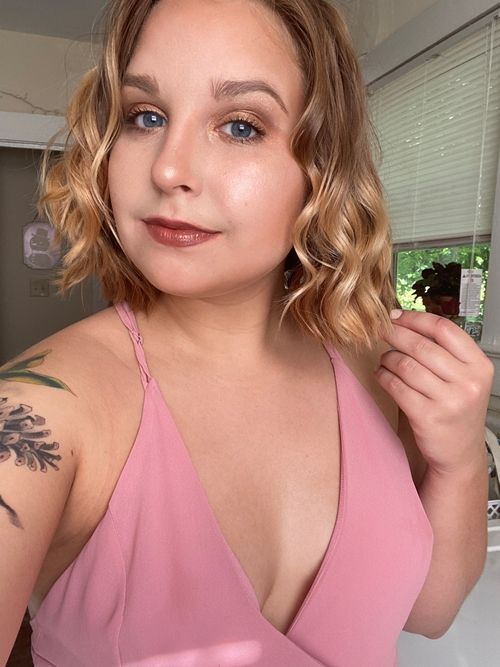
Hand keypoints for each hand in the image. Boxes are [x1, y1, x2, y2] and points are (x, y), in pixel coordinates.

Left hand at [374, 309, 494, 474]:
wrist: (460, 453)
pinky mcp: (427, 417)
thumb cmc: (457, 410)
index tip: (397, 316)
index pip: (444, 329)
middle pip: (421, 346)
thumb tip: (406, 322)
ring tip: (383, 359)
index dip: (415, 319)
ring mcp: (448, 401)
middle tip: (380, 330)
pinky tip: (381, 374)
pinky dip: (383, 376)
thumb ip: (445, 352)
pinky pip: (396, 386)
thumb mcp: (464, 378)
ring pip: (405, 365)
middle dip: (395, 334)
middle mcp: (467, 382)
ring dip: (387, 358)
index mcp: (479, 366)